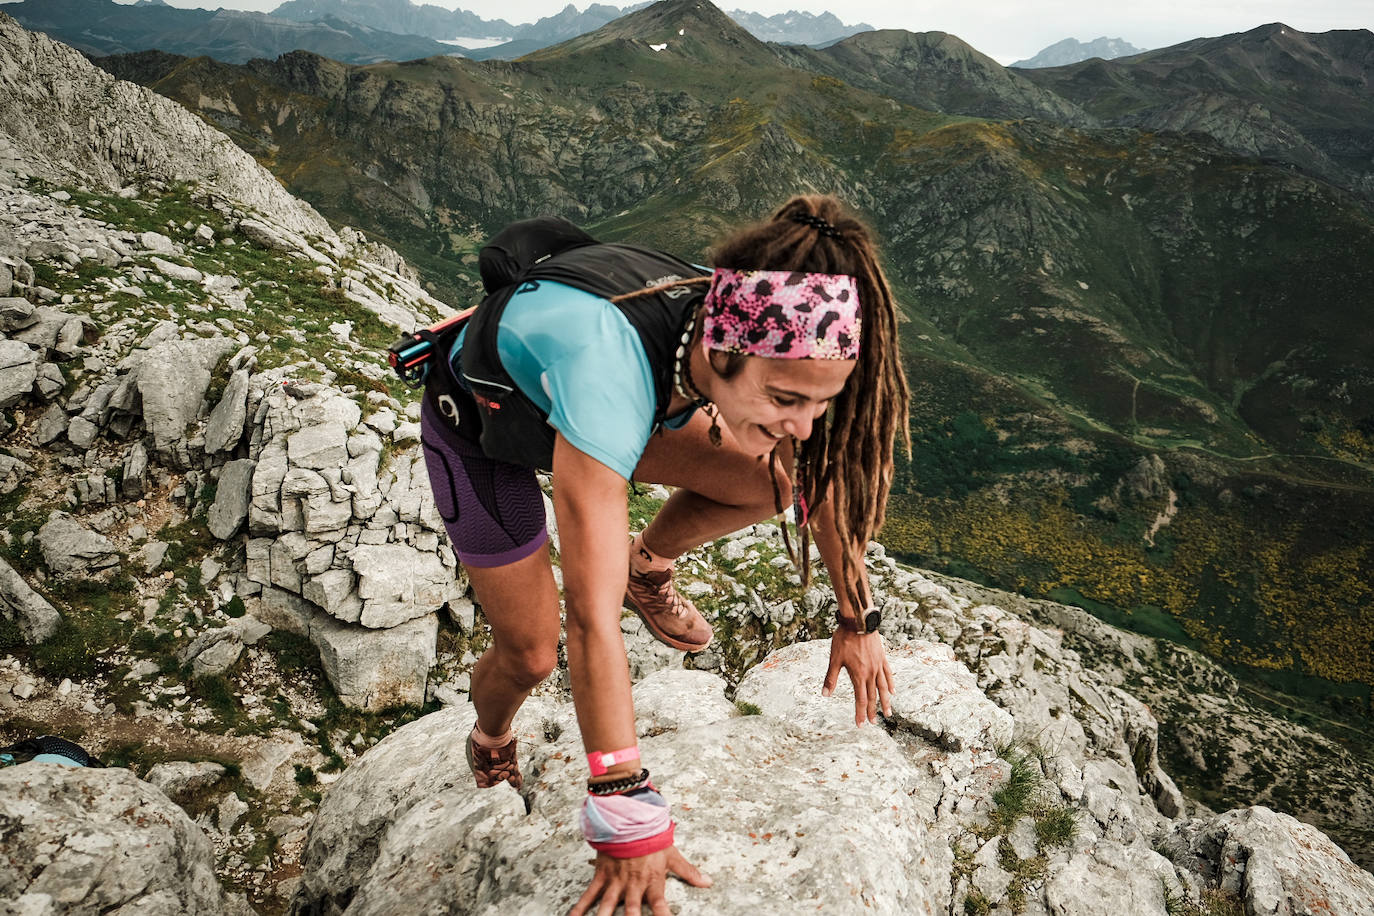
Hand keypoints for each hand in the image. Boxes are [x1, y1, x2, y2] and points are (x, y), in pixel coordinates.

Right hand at [568, 845, 710, 915]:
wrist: (629, 817)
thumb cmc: (651, 836)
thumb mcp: (672, 854)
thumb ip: (688, 872)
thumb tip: (708, 883)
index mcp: (652, 882)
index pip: (661, 908)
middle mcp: (633, 885)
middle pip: (632, 912)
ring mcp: (616, 881)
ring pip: (608, 907)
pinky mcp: (602, 875)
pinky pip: (589, 894)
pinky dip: (579, 908)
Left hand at [822, 628, 894, 726]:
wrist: (859, 620)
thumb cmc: (844, 639)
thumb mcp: (834, 659)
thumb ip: (831, 678)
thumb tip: (825, 694)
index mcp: (858, 675)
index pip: (860, 699)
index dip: (861, 713)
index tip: (861, 724)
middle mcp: (870, 673)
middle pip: (872, 696)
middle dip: (872, 711)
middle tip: (873, 723)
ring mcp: (878, 665)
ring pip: (883, 688)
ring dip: (885, 702)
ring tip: (888, 713)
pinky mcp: (882, 657)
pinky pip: (888, 674)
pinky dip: (890, 684)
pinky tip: (892, 691)